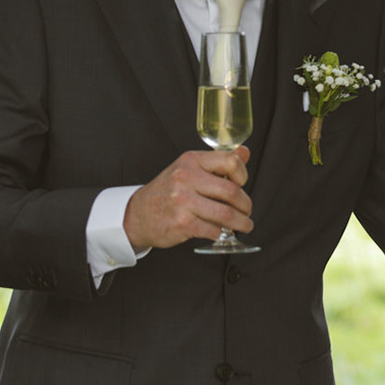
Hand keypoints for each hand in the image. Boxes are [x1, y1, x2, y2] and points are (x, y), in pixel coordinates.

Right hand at [124, 147, 250, 250]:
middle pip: (231, 191)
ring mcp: (183, 201)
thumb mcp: (188, 168)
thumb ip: (217, 162)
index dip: (243, 175)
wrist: (138, 214)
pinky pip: (213, 230)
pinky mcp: (182, 223)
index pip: (230, 162)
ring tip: (244, 225)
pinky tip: (219, 231)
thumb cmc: (166, 192)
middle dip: (245, 204)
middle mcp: (186, 178)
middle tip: (247, 211)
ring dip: (241, 223)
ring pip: (226, 214)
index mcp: (191, 161)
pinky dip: (220, 233)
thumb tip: (245, 152)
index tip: (243, 184)